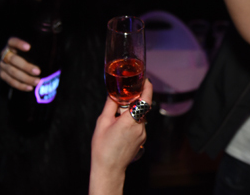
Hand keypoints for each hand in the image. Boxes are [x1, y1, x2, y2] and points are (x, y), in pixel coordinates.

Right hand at [0, 38, 40, 90]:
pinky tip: (30, 87)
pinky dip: (21, 86)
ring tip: (37, 82)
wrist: (9, 62)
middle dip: (26, 66)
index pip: (13, 42)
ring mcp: (2, 65)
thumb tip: (51, 46)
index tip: (29, 47)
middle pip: (13, 60)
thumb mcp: (28, 48)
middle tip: (38, 71)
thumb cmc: (25, 53)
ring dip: (26, 78)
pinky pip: (11, 82)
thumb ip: (37, 46)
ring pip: (13, 72)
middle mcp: (5, 54)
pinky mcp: (2, 75)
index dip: (19, 44)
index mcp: (11, 44)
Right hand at [89, 80, 152, 194]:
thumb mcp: (102, 122)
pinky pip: (139, 124)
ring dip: (132, 113)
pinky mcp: (142, 139)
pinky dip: (132, 121)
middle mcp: (140, 126)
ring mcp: (142, 134)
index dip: (147, 87)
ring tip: (117, 119)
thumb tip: (113, 93)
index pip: (145, 99)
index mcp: (130, 120)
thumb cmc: (103, 147)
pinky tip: (120, 128)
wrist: (108, 169)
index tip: (145, 80)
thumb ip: (110, 105)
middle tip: (122, 100)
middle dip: (134, 101)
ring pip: (140, 116)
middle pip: (142, 107)